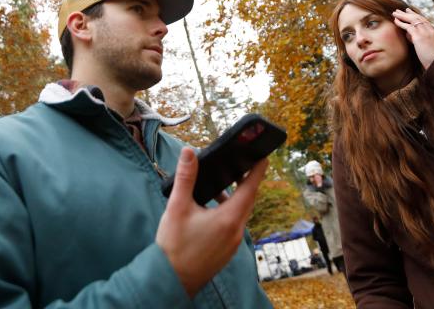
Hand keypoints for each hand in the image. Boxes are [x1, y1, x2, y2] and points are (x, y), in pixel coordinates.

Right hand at [156, 148, 267, 297]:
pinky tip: (210, 210)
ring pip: (240, 214)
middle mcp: (236, 232)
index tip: (262, 157)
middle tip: (240, 166)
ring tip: (219, 186)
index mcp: (229, 219)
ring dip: (234, 199)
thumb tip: (189, 153)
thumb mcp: (177, 207)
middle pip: (248, 201)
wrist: (171, 280)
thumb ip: (185, 178)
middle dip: (245, 183)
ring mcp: (232, 244)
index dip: (257, 171)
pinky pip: (233, 226)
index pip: (250, 189)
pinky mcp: (226, 251)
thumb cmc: (174, 246)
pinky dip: (228, 213)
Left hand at [392, 8, 433, 70]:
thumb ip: (419, 40)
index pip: (424, 21)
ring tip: (394, 13)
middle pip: (417, 18)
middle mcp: (429, 30)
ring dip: (402, 16)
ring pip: (412, 20)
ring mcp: (424, 33)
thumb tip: (410, 36)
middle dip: (408, 13)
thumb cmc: (433, 59)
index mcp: (433, 32)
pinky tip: (395, 21)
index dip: (416, 15)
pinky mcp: (419, 37)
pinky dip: (401, 23)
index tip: (410, 12)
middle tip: (400, 10)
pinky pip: (408, 27)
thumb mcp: (428, 46)